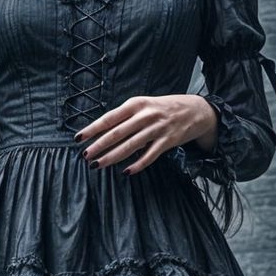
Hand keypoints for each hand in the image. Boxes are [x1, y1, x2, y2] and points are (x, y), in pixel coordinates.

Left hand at [76, 94, 216, 174]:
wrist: (196, 110)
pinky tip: (126, 172)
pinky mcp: (168, 141)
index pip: (109, 118)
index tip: (78, 138)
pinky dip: (137, 164)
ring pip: (130, 146)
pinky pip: (150, 156)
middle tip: (86, 156)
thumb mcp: (144, 105)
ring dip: (112, 157)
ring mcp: (157, 128)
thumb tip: (102, 131)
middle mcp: (145, 115)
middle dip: (99, 146)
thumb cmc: (164, 108)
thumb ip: (125, 117)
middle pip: (117, 133)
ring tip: (98, 165)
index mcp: (136, 104)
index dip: (92, 129)